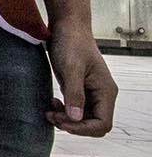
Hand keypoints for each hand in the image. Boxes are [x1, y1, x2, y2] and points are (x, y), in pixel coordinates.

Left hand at [48, 21, 117, 135]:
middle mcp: (101, 94)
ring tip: (49, 111)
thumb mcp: (71, 68)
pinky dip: (64, 111)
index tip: (63, 122)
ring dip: (67, 120)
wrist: (67, 27)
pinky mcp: (79, 89)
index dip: (84, 128)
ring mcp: (90, 93)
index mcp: (106, 91)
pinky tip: (52, 104)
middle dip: (74, 125)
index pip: (103, 123)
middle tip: (52, 116)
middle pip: (94, 124)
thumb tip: (76, 118)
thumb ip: (74, 94)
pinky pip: (75, 109)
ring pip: (83, 118)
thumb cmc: (72, 43)